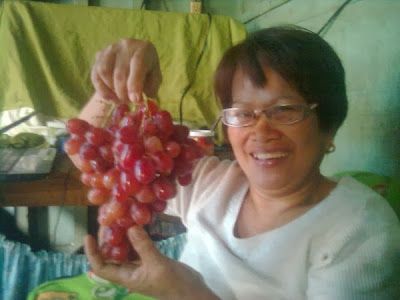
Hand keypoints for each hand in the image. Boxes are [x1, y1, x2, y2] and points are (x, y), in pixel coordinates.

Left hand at [84, 226, 219, 299]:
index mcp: (126, 277)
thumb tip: (130, 227)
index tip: (88, 235)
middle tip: (108, 219)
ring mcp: (141, 265)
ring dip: (122, 236)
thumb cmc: (173, 284)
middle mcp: (130, 271)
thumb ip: (143, 246)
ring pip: (125, 250)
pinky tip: (138, 225)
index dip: (92, 252)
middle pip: (111, 255)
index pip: (101, 267)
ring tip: (120, 219)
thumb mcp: (157, 265)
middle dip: (107, 239)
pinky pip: (139, 247)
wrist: (192, 293)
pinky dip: (137, 237)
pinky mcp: (151, 260)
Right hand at [91, 39, 161, 102]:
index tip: (134, 100)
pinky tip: (111, 98)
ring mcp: (110, 49)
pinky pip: (95, 75)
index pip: (138, 64)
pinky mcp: (99, 55)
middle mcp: (126, 45)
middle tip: (128, 102)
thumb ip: (149, 89)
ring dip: (111, 91)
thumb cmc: (147, 73)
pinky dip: (102, 90)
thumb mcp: (155, 80)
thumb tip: (136, 99)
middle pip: (120, 72)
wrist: (134, 62)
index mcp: (144, 49)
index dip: (135, 84)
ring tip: (120, 99)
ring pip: (104, 72)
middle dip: (123, 92)